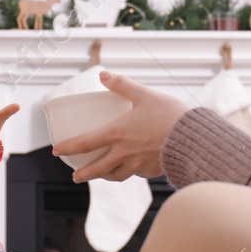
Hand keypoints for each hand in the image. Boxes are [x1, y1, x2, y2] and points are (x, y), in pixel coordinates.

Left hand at [52, 70, 189, 182]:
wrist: (194, 138)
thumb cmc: (169, 115)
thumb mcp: (144, 94)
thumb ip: (122, 85)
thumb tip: (103, 74)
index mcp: (116, 134)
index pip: (84, 144)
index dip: (68, 148)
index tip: (56, 151)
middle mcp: (123, 153)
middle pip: (97, 169)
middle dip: (83, 174)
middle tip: (75, 176)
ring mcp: (138, 164)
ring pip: (116, 175)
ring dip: (105, 176)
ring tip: (103, 175)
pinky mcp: (152, 170)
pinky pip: (136, 174)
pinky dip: (130, 172)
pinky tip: (132, 169)